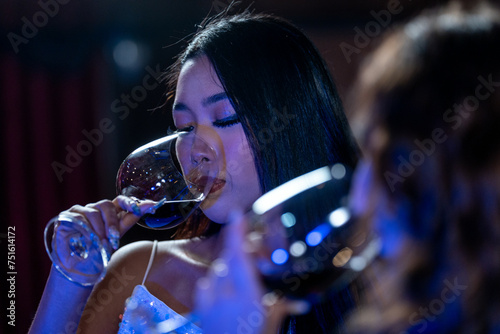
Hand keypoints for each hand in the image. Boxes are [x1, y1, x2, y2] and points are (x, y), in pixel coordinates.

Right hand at [63, 195, 160, 251]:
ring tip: (98, 243)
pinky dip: (85, 230)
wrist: (78, 268)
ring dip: (98, 230)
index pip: (121, 201)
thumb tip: (150, 205)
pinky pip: (79, 218)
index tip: (141, 208)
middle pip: (107, 205)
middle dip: (112, 222)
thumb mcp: (116, 235)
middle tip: (113, 238)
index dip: (130, 203)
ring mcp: (80, 211)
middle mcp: (95, 209)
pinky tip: (85, 239)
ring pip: (94, 212)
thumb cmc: (98, 252)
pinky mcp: (67, 216)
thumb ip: (130, 219)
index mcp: (109, 212)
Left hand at [194, 211, 309, 333]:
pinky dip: (215, 285)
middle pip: (229, 260)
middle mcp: (227, 294)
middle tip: (249, 255)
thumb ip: (282, 307)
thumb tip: (301, 301)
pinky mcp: (201, 309)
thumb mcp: (272, 323)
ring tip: (239, 285)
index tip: (236, 214)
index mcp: (249, 295)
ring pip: (217, 272)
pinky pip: (207, 285)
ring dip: (228, 271)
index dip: (237, 233)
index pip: (240, 256)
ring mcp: (210, 301)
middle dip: (238, 253)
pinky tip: (223, 294)